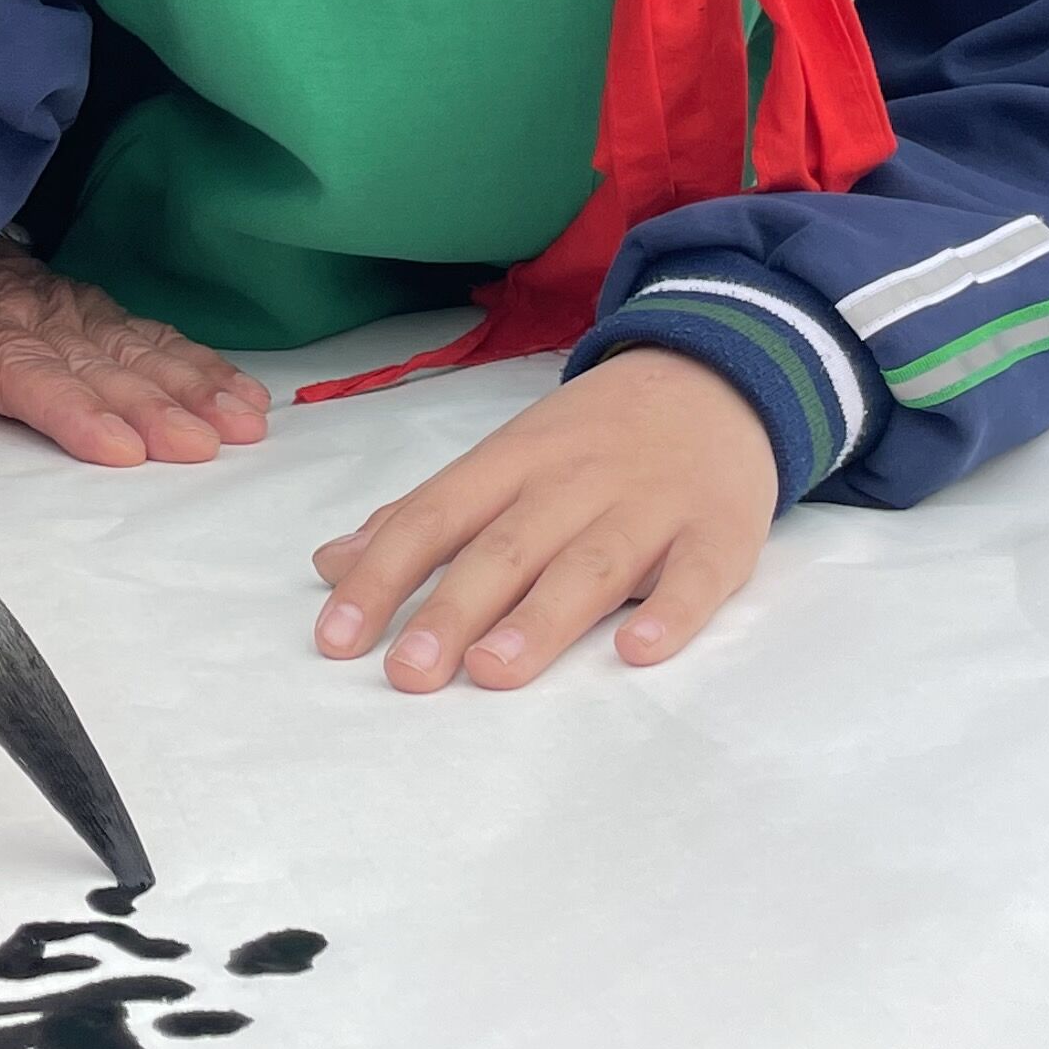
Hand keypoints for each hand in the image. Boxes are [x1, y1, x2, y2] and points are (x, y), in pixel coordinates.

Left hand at [0, 243, 268, 465]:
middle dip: (155, 408)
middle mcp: (40, 315)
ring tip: (243, 424)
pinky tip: (242, 393)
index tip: (121, 447)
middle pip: (101, 368)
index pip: (32, 373)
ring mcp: (76, 310)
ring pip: (140, 350)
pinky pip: (155, 335)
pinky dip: (202, 365)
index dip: (77, 411)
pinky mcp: (99, 309)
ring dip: (195, 388)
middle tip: (205, 444)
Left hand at [310, 349, 777, 692]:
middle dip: (452, 609)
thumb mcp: (504, 456)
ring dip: (540, 618)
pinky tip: (637, 652)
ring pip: (589, 565)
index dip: (383, 574)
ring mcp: (649, 506)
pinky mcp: (718, 532)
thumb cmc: (592, 436)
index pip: (435, 516)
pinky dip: (669, 613)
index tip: (336, 637)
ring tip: (492, 672)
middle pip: (505, 547)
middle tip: (406, 672)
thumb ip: (422, 514)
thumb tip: (330, 564)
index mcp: (512, 461)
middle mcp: (573, 481)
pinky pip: (695, 576)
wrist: (714, 375)